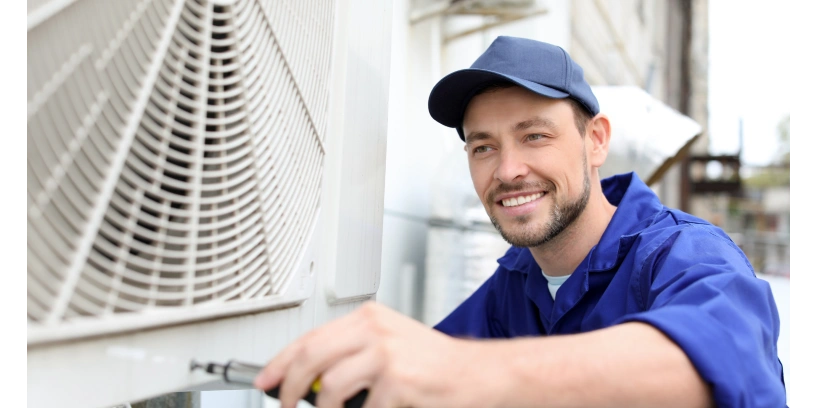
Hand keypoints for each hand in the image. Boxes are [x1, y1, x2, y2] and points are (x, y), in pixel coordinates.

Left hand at [253, 301, 496, 407]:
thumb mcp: (387, 346)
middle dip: (290, 387)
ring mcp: (386, 354)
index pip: (310, 337)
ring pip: (330, 388)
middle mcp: (374, 329)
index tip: (265, 380)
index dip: (281, 362)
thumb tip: (307, 378)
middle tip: (285, 404)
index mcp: (367, 317)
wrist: (476, 373)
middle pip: (311, 358)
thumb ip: (348, 355)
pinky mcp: (399, 381)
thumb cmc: (432, 363)